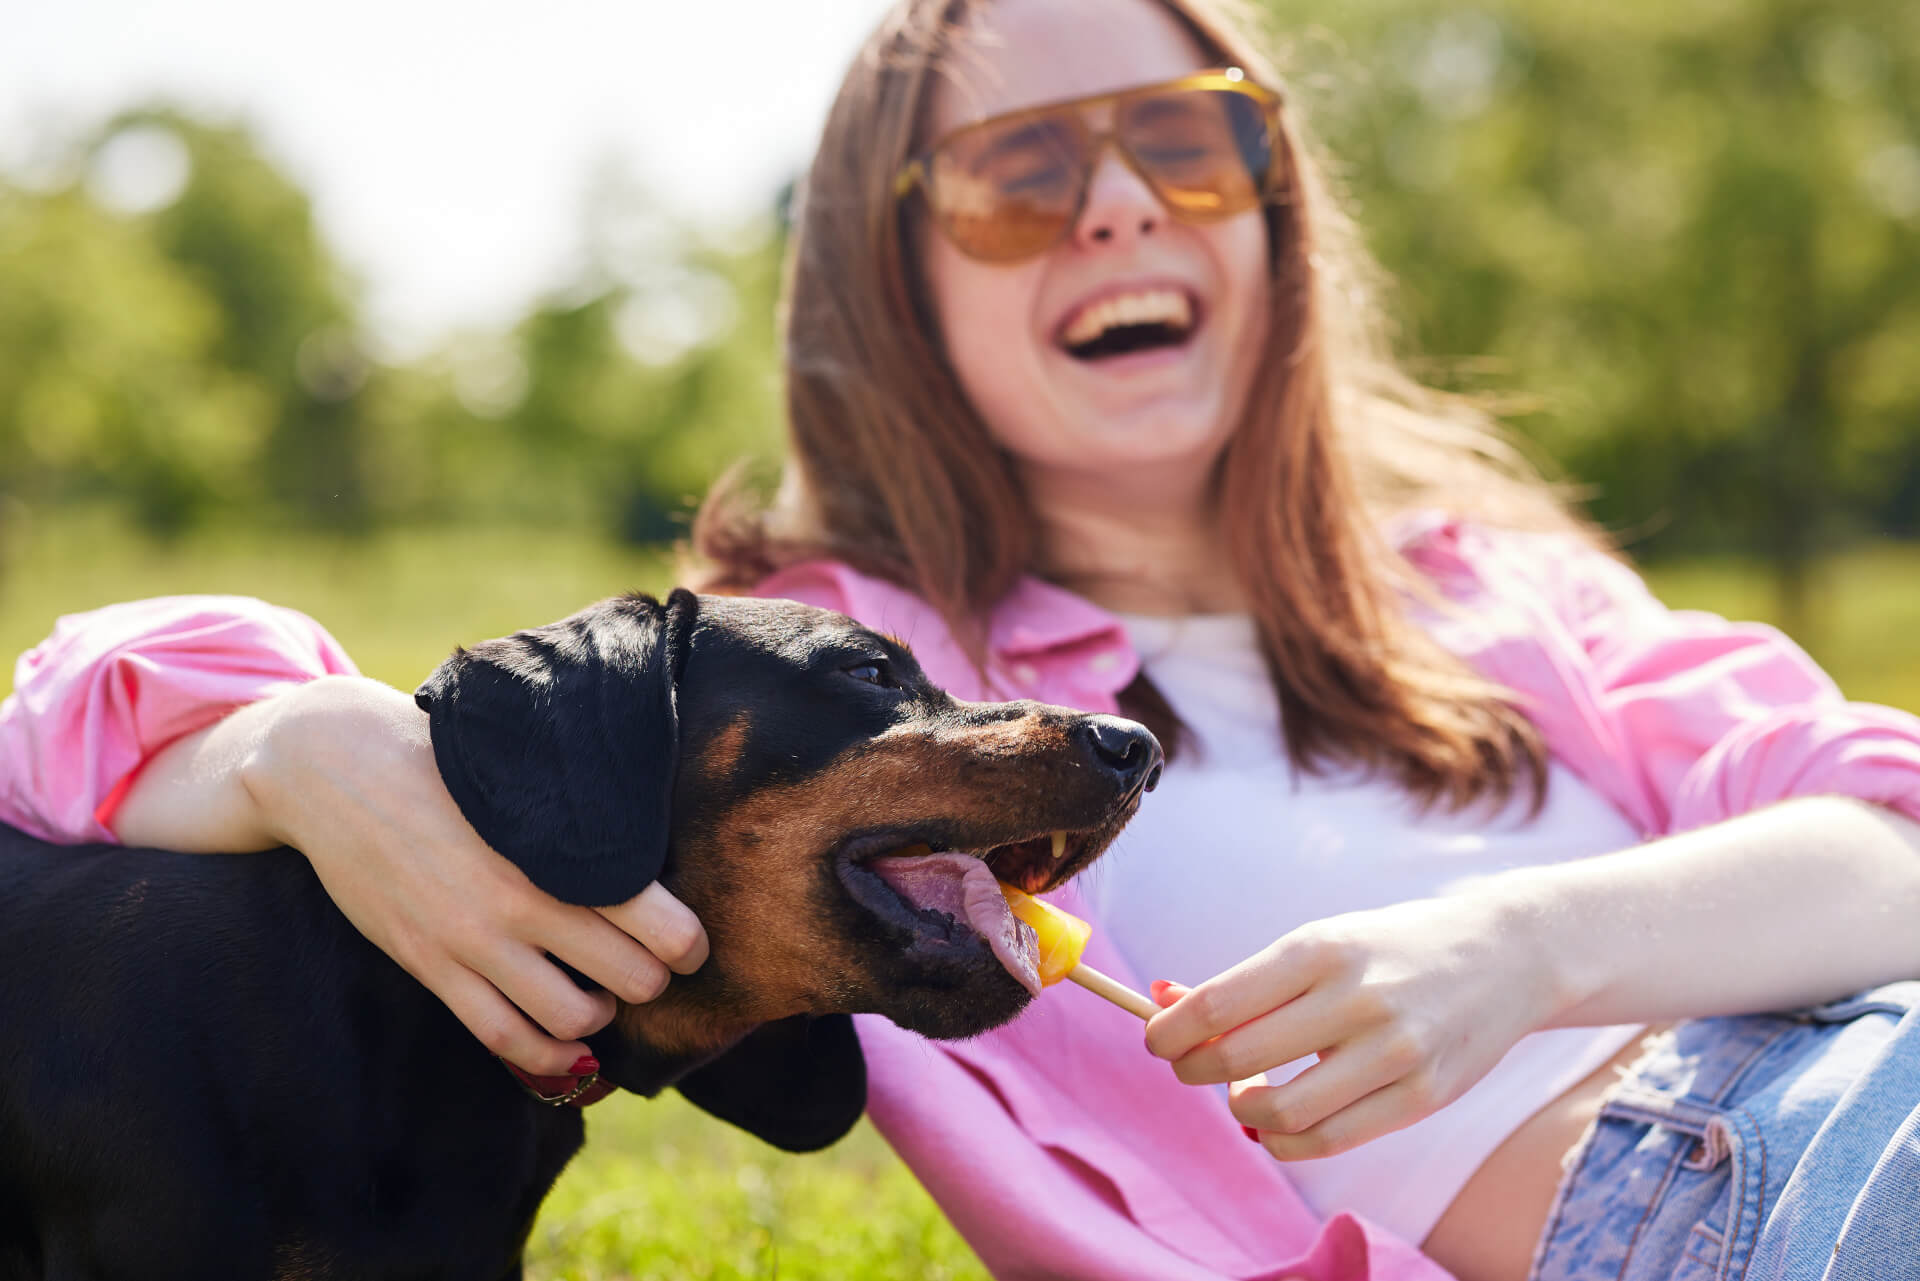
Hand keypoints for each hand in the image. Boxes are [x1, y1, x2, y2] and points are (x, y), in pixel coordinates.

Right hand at [239, 677, 709, 1074]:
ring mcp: (473, 940)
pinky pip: (502, 1036)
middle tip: (651, 968)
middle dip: (652, 982)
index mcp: (556, 847)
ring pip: (572, 1018)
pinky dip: (544, 1054)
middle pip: (631, 978)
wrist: (336, 769)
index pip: (657, 920)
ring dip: (600, 1017)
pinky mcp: (431, 966)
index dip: (689, 943)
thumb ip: (582, 815)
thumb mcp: (523, 778)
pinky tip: (561, 1043)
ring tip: (601, 995)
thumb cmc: (446, 764)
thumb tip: (651, 833)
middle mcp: (522, 900)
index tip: (692, 944)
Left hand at [1144, 892, 1552, 1159]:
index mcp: (1320, 949)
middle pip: (1238, 1058)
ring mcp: (1394, 1052)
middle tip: (1190, 1065)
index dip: (1170, 1031)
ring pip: (1281, 1113)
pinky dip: (1284, 1141)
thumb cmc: (1386, 950)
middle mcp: (1356, 999)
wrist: (1502, 956)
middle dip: (1193, 1069)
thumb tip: (1161, 999)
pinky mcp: (1423, 1098)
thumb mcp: (1318, 945)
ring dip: (1240, 1110)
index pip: (1218, 1004)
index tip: (1156, 1038)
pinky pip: (1329, 1141)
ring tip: (1242, 1093)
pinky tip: (1277, 1122)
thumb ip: (1245, 983)